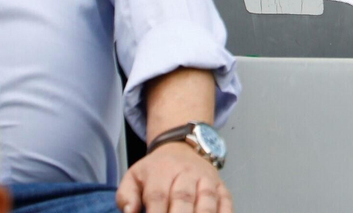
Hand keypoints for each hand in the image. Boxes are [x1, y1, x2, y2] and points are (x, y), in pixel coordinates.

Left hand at [116, 139, 231, 212]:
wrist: (182, 147)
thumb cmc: (156, 170)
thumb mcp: (133, 177)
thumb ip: (126, 196)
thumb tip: (130, 212)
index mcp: (161, 172)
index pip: (157, 196)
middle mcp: (186, 174)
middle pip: (183, 198)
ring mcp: (206, 179)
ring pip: (207, 199)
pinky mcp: (221, 186)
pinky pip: (226, 200)